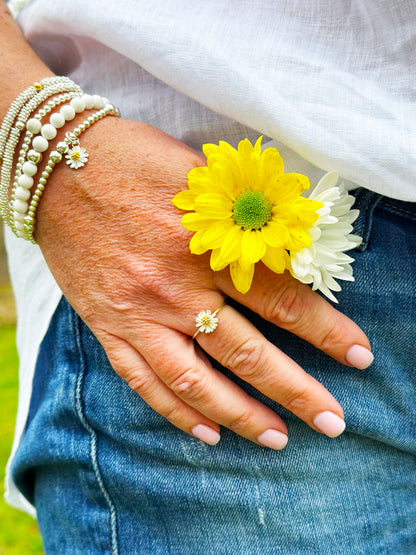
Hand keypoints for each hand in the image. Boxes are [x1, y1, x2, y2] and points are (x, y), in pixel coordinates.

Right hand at [36, 117, 371, 448]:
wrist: (61, 167)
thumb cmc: (135, 161)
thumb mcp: (201, 179)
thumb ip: (242, 218)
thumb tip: (290, 248)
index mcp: (207, 244)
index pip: (281, 299)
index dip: (326, 331)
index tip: (357, 355)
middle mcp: (176, 288)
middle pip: (247, 352)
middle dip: (297, 390)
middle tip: (331, 421)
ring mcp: (139, 313)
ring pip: (197, 381)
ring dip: (242, 415)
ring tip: (278, 439)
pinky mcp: (108, 324)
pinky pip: (143, 381)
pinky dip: (177, 413)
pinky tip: (209, 434)